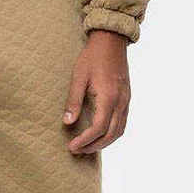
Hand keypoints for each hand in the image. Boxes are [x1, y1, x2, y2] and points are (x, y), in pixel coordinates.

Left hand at [63, 30, 130, 153]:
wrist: (111, 41)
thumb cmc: (92, 57)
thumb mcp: (78, 77)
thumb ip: (73, 100)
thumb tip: (67, 122)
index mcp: (109, 97)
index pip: (99, 127)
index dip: (85, 140)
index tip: (72, 146)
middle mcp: (121, 101)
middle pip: (111, 134)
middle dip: (94, 146)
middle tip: (77, 150)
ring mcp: (126, 101)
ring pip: (119, 130)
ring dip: (104, 142)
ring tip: (87, 146)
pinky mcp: (126, 99)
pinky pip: (122, 123)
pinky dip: (111, 134)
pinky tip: (99, 134)